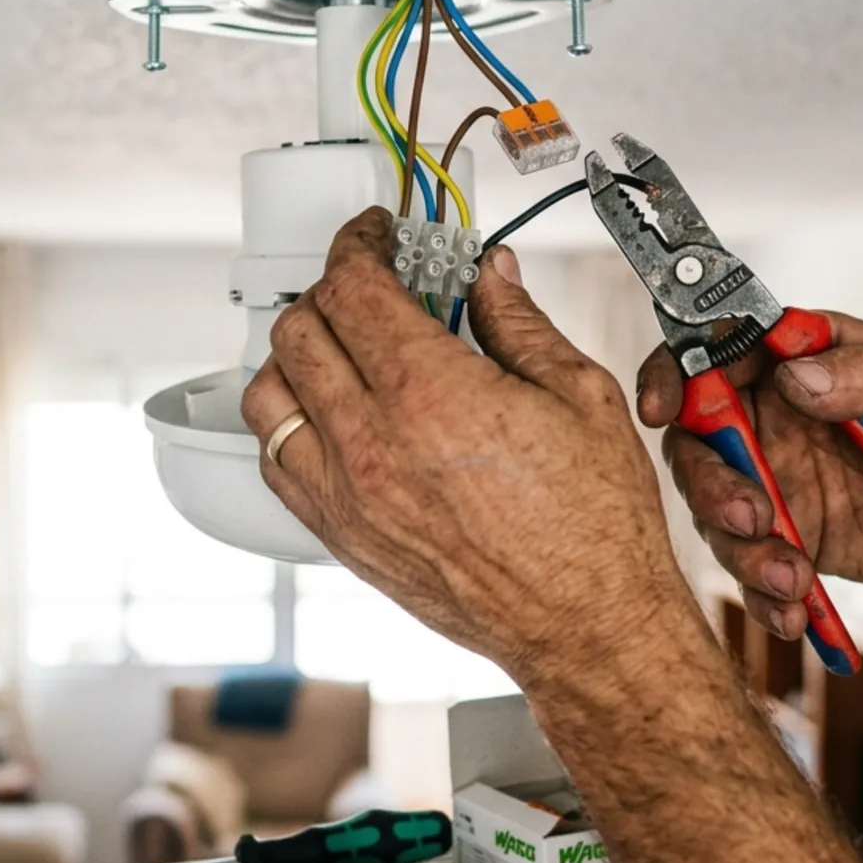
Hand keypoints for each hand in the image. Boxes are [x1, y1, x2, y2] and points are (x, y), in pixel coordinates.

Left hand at [241, 209, 689, 686]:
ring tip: (342, 348)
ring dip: (297, 355)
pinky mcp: (343, 536)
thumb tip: (489, 277)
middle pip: (300, 329)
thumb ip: (519, 324)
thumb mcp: (580, 394)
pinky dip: (290, 422)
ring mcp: (347, 493)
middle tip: (370, 287)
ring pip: (268, 395)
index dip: (357, 243)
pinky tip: (330, 414)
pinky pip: (276, 462)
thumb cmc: (594, 524)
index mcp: (430, 391)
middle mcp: (372, 440)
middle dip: (331, 290)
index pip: (352, 286)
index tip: (374, 237)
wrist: (587, 625)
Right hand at [636, 315, 862, 640]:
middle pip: (696, 439)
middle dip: (710, 484)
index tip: (664, 409)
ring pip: (714, 510)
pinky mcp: (784, 537)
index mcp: (801, 360)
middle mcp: (770, 416)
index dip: (675, 371)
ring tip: (794, 577)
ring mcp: (772, 479)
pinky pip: (749, 567)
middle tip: (752, 519)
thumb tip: (794, 375)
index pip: (716, 349)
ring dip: (742, 550)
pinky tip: (793, 611)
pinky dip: (762, 595)